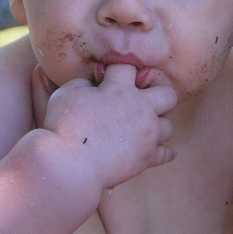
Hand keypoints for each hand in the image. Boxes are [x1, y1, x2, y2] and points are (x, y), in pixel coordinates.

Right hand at [42, 63, 177, 190]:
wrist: (70, 165)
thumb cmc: (64, 127)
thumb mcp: (66, 93)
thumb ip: (83, 83)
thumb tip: (93, 84)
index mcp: (121, 90)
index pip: (129, 68)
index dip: (118, 71)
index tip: (110, 78)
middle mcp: (141, 109)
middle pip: (168, 94)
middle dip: (158, 95)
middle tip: (142, 101)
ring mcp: (147, 135)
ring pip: (168, 125)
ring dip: (158, 125)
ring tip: (145, 127)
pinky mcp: (147, 158)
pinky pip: (166, 153)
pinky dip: (163, 152)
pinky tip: (158, 149)